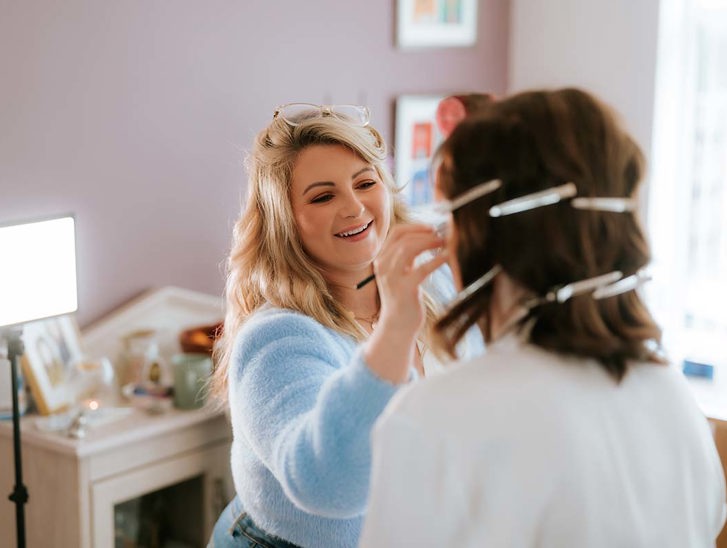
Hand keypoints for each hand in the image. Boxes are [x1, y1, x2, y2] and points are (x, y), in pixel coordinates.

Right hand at [363, 224, 447, 382]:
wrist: (397, 326)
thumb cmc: (403, 298)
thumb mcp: (400, 273)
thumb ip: (407, 256)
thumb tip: (428, 235)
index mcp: (382, 259)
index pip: (396, 232)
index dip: (415, 226)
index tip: (432, 228)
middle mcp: (383, 266)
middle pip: (404, 237)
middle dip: (425, 232)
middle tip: (442, 235)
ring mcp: (392, 277)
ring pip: (410, 248)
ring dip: (430, 242)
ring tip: (445, 243)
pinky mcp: (405, 289)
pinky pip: (422, 268)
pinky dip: (436, 260)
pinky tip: (447, 257)